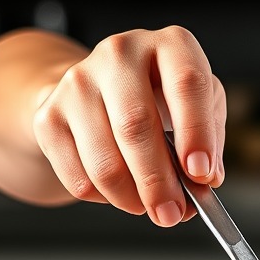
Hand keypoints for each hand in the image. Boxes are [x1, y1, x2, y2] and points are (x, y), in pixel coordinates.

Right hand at [32, 26, 225, 226]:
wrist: (100, 88)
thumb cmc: (161, 97)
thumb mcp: (201, 106)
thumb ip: (210, 141)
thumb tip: (205, 179)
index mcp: (170, 45)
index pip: (186, 83)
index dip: (196, 133)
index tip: (201, 174)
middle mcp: (121, 53)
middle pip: (136, 125)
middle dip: (158, 182)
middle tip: (173, 214)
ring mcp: (78, 81)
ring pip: (103, 159)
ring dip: (131, 197)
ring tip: (152, 210)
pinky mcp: (49, 115)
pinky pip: (78, 175)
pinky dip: (104, 198)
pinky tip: (122, 194)